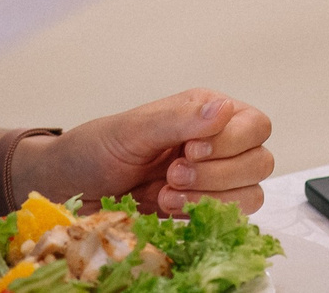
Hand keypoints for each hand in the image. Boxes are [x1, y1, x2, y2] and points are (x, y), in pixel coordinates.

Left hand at [17, 90, 274, 216]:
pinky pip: (228, 219)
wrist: (68, 189)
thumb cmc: (94, 150)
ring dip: (210, 198)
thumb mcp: (132, 129)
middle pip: (259, 161)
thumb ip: (179, 119)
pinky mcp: (200, 210)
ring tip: (167, 194)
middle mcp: (216, 144)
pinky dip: (201, 216)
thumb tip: (223, 109)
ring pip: (250, 194)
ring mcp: (210, 180)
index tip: (190, 150)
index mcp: (206, 113)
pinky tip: (168, 209)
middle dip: (218, 174)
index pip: (255, 125)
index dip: (231, 142)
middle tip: (173, 174)